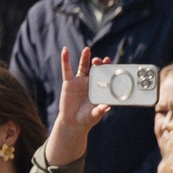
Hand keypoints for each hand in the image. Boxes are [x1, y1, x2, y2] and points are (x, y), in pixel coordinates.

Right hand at [47, 46, 111, 160]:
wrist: (73, 122)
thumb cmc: (87, 118)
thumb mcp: (94, 115)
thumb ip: (100, 111)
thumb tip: (107, 107)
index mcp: (99, 87)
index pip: (104, 74)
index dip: (107, 67)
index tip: (108, 61)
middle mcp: (90, 82)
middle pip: (95, 68)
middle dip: (97, 62)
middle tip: (98, 60)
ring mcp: (79, 81)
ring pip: (82, 66)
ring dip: (85, 57)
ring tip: (87, 50)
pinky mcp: (68, 83)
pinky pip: (67, 70)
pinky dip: (65, 60)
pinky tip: (64, 51)